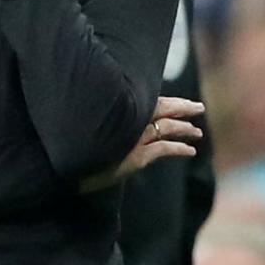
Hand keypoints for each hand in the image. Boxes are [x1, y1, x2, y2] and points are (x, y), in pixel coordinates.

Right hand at [79, 96, 204, 193]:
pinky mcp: (137, 156)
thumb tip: (117, 117)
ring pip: (167, 127)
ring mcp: (134, 137)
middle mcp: (128, 119)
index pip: (149, 100)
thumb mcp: (92, 127)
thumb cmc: (75, 145)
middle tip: (199, 108)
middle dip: (183, 108)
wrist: (65, 164)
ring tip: (197, 133)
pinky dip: (180, 149)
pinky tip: (190, 151)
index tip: (180, 102)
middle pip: (163, 108)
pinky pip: (165, 148)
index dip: (167, 101)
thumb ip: (107, 119)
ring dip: (185, 129)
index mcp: (118, 108)